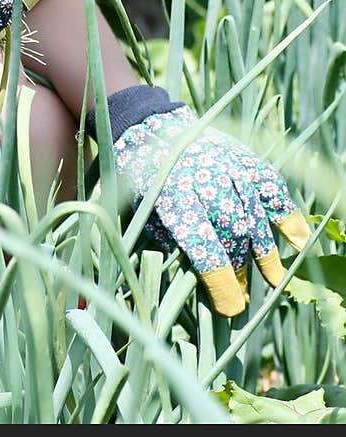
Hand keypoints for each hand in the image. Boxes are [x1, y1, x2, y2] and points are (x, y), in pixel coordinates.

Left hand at [110, 96, 310, 315]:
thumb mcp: (140, 213)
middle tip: (242, 294)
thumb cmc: (141, 179)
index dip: (221, 284)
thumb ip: (166, 245)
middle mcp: (206, 181)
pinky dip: (287, 214)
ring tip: (274, 280)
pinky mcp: (244, 158)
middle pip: (233, 237)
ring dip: (265, 254)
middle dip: (240, 271)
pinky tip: (297, 241)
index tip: (231, 309)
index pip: (205, 249)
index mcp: (173, 198)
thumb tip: (196, 287)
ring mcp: (229, 167)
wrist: (151, 127)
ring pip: (255, 218)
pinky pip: (272, 189)